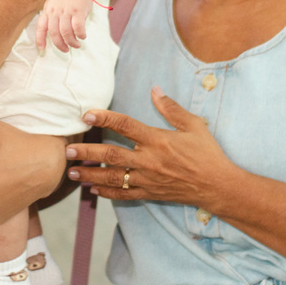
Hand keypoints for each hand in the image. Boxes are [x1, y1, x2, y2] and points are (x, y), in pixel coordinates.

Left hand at [36, 0, 90, 51]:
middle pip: (54, 33)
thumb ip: (52, 17)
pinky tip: (82, 36)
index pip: (41, 26)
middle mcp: (55, 11)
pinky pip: (78, 28)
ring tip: (76, 45)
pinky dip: (80, 35)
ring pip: (66, 33)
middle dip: (60, 45)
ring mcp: (66, 11)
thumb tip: (55, 36)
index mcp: (47, 10)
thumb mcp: (54, 4)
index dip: (40, 39)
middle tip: (65, 50)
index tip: (42, 49)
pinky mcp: (78, 11)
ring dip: (72, 42)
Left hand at [66, 87, 237, 206]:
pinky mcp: (150, 193)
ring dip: (90, 175)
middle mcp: (148, 160)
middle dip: (87, 152)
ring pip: (112, 178)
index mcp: (158, 140)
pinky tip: (93, 191)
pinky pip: (124, 194)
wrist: (218, 186)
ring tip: (72, 172)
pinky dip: (106, 193)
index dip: (105, 118)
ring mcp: (147, 179)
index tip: (87, 114)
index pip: (125, 125)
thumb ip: (171, 108)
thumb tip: (154, 89)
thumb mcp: (194, 126)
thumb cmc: (207, 153)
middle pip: (110, 155)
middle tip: (67, 150)